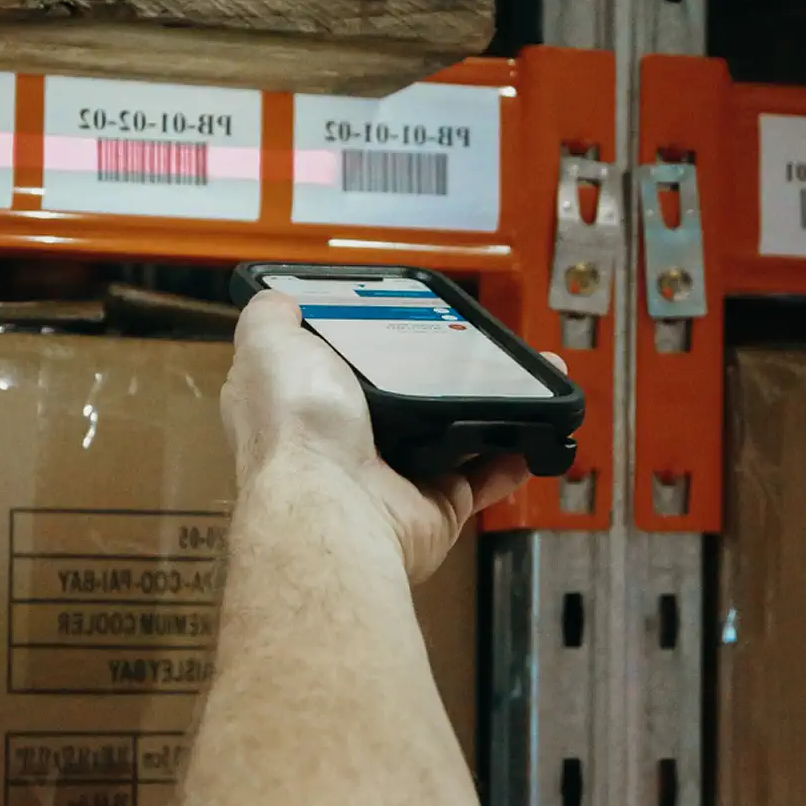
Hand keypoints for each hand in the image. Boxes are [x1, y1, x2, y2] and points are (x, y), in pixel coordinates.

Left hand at [224, 293, 540, 583]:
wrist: (335, 507)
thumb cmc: (297, 425)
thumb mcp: (271, 346)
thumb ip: (272, 318)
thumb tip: (277, 298)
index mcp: (302, 407)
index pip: (329, 368)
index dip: (359, 342)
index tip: (398, 316)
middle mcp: (344, 445)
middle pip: (398, 400)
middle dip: (434, 373)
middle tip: (471, 343)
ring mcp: (392, 478)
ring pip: (450, 436)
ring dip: (487, 408)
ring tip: (519, 374)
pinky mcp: (435, 506)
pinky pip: (481, 478)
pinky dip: (512, 454)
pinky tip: (535, 423)